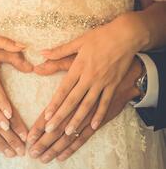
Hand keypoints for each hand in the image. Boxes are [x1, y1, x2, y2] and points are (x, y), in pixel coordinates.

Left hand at [37, 14, 148, 138]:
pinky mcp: (113, 85)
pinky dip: (99, 115)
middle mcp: (89, 77)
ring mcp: (102, 82)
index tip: (46, 116)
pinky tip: (93, 126)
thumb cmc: (101, 37)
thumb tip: (42, 54)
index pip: (63, 89)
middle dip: (61, 116)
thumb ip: (60, 51)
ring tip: (68, 133)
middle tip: (50, 130)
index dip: (54, 103)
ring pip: (88, 105)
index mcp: (78, 66)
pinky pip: (105, 103)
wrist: (127, 35)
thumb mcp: (79, 41)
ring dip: (78, 119)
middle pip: (72, 100)